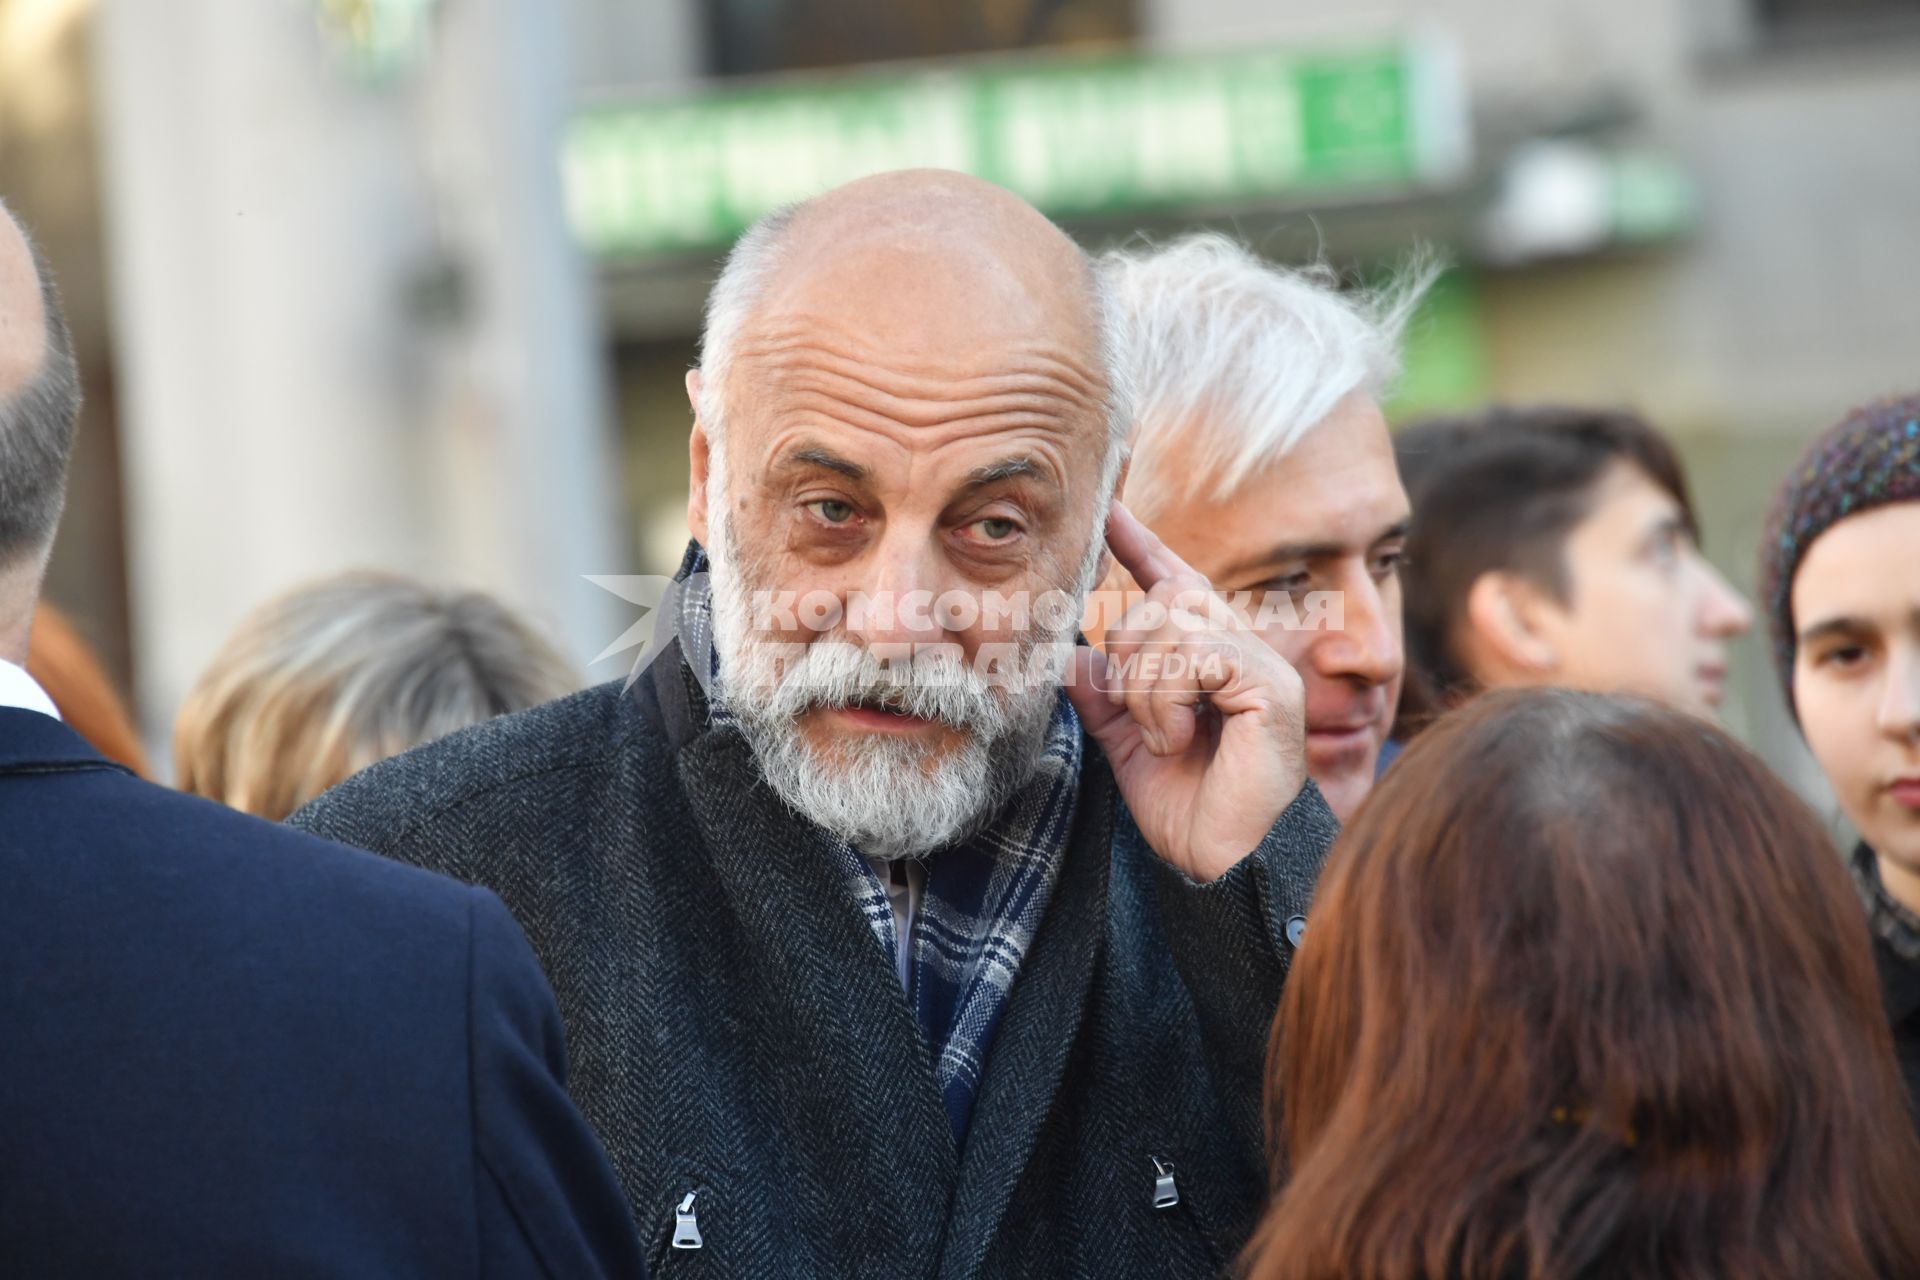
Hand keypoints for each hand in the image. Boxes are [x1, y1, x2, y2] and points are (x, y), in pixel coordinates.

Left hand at [1064, 502, 1307, 881]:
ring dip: (1143, 687)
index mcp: (1208, 656)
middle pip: (1162, 598)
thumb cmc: (1185, 808)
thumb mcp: (1126, 742)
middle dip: (1127, 652)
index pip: (1174, 581)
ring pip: (1172, 623)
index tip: (1107, 509)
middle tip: (1133, 714)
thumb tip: (1067, 653)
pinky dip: (1166, 700)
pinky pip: (1195, 656)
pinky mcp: (1271, 687)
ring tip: (1160, 738)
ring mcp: (1261, 665)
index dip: (1141, 543)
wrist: (1218, 863)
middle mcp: (1241, 648)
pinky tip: (1176, 740)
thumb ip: (1102, 693)